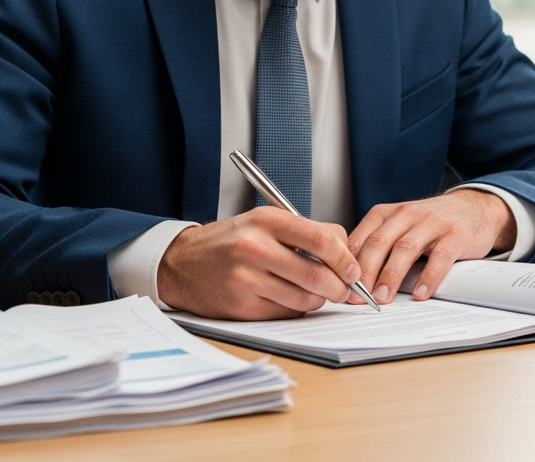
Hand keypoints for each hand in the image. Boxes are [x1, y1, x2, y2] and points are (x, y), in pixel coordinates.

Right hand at [157, 207, 361, 319]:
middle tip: (344, 289)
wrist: (181, 263)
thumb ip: (307, 233)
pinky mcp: (241, 306)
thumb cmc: (231, 241)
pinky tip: (287, 297)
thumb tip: (347, 254)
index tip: (353, 269)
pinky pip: (285, 313)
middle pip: (318, 275)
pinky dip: (296, 308)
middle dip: (340, 287)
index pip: (323, 239)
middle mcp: (255, 248)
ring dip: (318, 299)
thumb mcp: (266, 222)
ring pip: (305, 299)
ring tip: (314, 291)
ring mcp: (246, 279)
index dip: (346, 258)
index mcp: (267, 221)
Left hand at [347, 189, 514, 304]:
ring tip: (382, 298)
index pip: (360, 239)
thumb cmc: (431, 223)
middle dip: (365, 273)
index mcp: (387, 213)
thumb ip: (378, 244)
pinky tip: (421, 293)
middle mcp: (407, 214)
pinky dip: (429, 277)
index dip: (347, 265)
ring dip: (391, 276)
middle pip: (379, 243)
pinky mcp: (455, 235)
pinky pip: (439, 257)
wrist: (474, 207)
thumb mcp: (399, 225)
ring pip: (405, 249)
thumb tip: (350, 279)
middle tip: (357, 297)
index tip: (340, 287)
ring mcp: (432, 223)